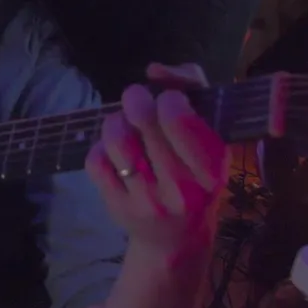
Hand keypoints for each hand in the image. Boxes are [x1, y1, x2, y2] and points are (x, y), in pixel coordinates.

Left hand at [85, 63, 227, 261]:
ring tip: (125, 124)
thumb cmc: (197, 176)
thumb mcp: (212, 136)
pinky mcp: (116, 207)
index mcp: (211, 170)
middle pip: (143, 120)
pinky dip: (101, 147)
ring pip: (116, 138)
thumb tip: (154, 69)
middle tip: (139, 101)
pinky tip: (115, 152)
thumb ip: (191, 89)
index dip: (169, 97)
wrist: (177, 238)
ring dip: (116, 120)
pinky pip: (96, 160)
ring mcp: (146, 201)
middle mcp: (180, 189)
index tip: (171, 101)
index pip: (178, 118)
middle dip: (137, 99)